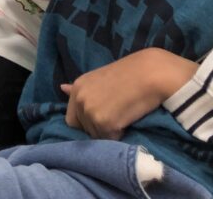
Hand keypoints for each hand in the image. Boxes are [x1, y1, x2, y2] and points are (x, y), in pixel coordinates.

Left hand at [61, 49, 197, 139]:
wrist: (150, 72)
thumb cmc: (130, 73)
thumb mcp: (100, 78)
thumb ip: (81, 88)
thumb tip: (62, 88)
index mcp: (78, 86)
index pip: (72, 119)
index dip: (88, 121)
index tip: (104, 114)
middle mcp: (79, 99)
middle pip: (84, 130)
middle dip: (98, 127)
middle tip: (117, 111)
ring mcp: (90, 112)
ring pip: (97, 137)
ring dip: (110, 131)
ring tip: (124, 112)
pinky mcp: (104, 124)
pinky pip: (110, 140)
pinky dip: (120, 135)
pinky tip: (128, 118)